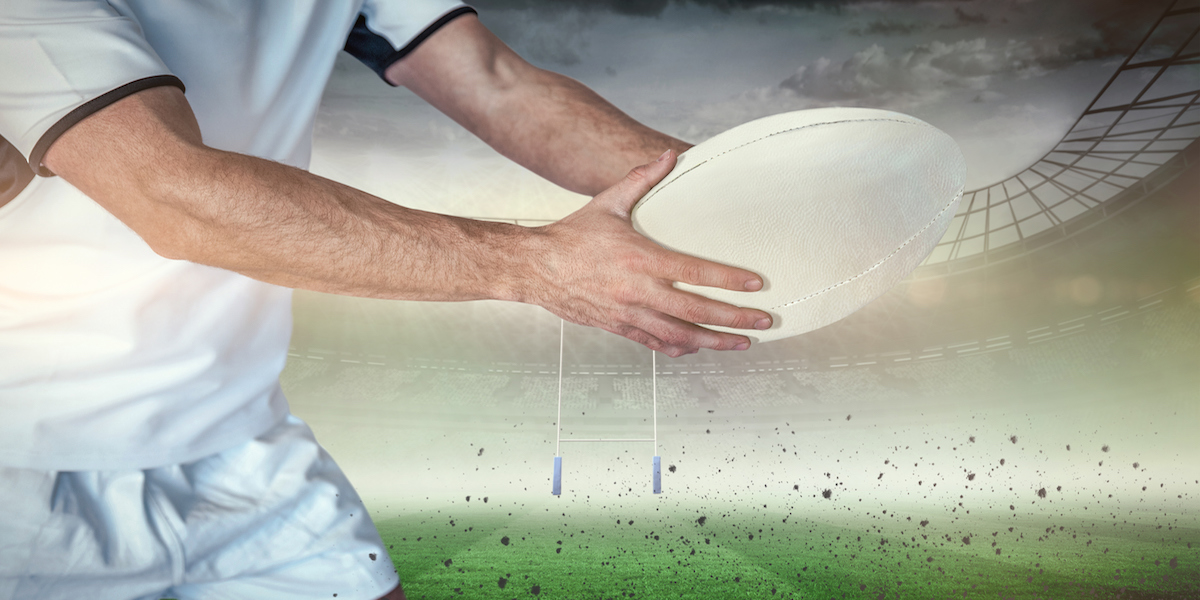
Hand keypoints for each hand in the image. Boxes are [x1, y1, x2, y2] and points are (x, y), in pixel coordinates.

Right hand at [518, 150, 771, 356]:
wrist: (534, 268)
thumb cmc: (572, 235)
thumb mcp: (609, 202)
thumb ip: (643, 178)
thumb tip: (672, 155)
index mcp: (640, 257)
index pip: (695, 272)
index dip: (729, 280)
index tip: (755, 285)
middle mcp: (637, 290)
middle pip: (696, 310)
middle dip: (734, 319)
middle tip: (764, 322)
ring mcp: (628, 312)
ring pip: (680, 334)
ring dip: (714, 341)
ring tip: (741, 344)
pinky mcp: (618, 326)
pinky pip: (655, 342)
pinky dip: (679, 347)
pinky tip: (698, 348)